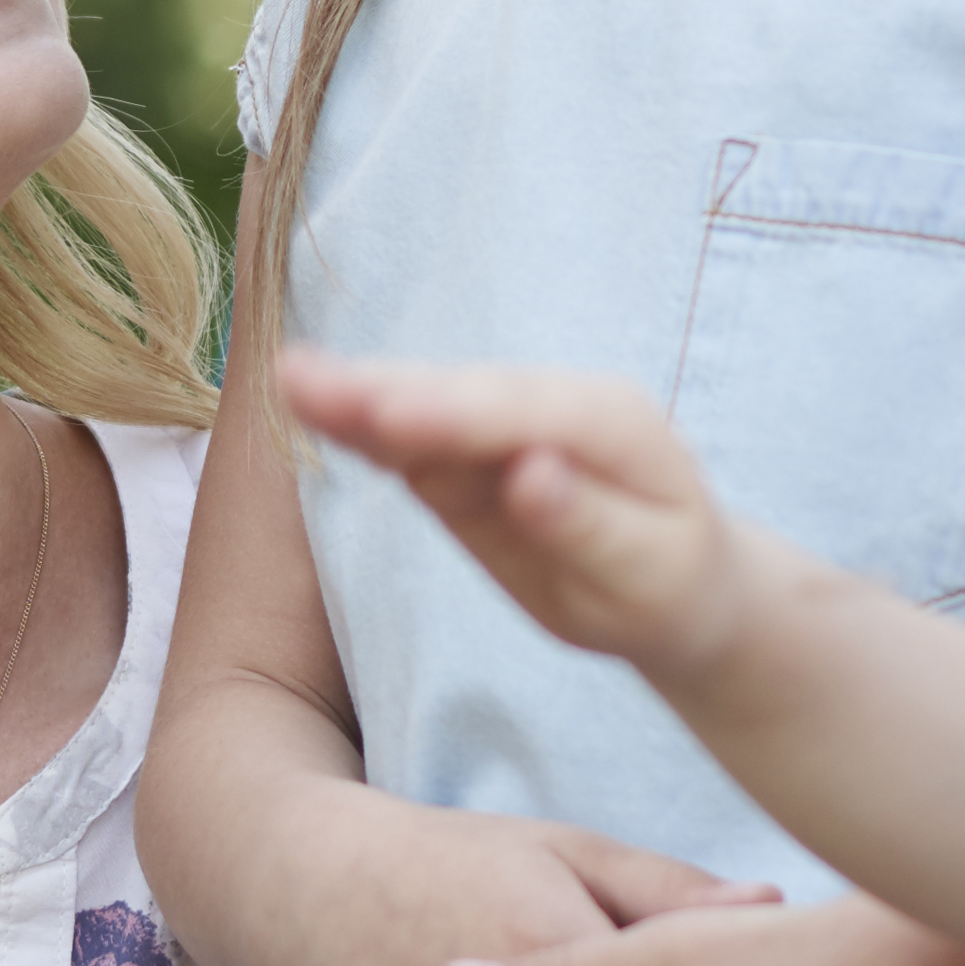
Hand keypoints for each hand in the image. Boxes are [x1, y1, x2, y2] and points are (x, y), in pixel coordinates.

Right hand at [273, 354, 748, 676]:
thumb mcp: (648, 573)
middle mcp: (550, 406)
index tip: (389, 418)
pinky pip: (409, 438)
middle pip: (461, 396)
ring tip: (289, 380)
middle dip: (384, 392)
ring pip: (424, 406)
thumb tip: (531, 475)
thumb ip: (588, 524)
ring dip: (356, 395)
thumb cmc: (669, 584)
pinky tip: (307, 402)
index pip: (523, 416)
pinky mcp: (465, 453)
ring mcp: (503, 424)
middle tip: (304, 382)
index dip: (452, 416)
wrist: (675, 585)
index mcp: (611, 424)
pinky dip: (361, 423)